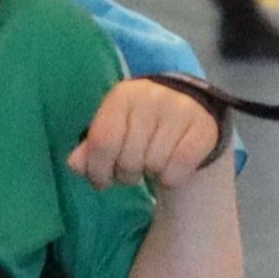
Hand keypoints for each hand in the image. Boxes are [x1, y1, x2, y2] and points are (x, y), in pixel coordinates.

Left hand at [69, 79, 226, 191]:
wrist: (186, 111)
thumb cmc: (139, 126)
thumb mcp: (113, 132)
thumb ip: (90, 150)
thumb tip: (75, 165)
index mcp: (122, 95)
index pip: (103, 141)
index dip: (98, 170)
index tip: (102, 182)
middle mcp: (151, 97)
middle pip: (128, 158)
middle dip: (126, 174)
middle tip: (133, 170)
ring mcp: (180, 110)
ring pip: (154, 165)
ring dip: (150, 174)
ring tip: (152, 163)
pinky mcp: (203, 128)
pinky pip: (178, 170)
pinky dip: (171, 179)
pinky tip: (170, 168)